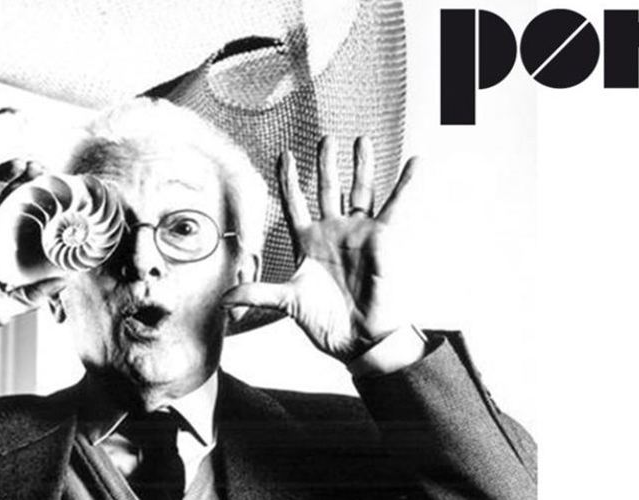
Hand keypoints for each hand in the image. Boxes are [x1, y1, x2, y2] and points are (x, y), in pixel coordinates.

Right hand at [0, 112, 65, 345]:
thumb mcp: (6, 306)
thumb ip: (34, 294)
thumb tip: (66, 281)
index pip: (15, 213)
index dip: (32, 198)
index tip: (55, 188)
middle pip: (1, 194)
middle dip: (22, 179)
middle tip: (44, 169)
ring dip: (0, 172)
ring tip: (23, 162)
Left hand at [223, 136, 417, 361]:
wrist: (356, 339)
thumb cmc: (325, 322)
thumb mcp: (286, 302)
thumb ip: (257, 293)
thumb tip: (225, 299)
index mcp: (307, 241)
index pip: (295, 202)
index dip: (289, 179)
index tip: (285, 154)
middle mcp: (332, 232)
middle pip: (328, 188)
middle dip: (326, 163)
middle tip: (326, 138)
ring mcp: (357, 233)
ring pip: (360, 190)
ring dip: (361, 165)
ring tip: (362, 139)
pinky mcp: (380, 238)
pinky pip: (394, 205)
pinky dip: (405, 184)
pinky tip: (413, 162)